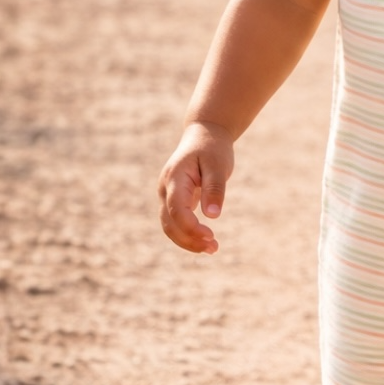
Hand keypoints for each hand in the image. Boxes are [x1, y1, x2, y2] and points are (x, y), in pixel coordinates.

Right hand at [158, 123, 233, 253]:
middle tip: (214, 248)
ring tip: (213, 249)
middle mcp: (165, 189)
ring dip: (188, 242)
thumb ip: (215, 189)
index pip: (177, 209)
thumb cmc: (213, 148)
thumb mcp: (218, 165)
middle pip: (169, 223)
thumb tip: (212, 216)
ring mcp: (166, 195)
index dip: (191, 227)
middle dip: (189, 240)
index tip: (211, 236)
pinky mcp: (174, 200)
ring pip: (169, 227)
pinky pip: (175, 223)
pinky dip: (188, 235)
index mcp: (174, 178)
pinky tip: (205, 242)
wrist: (204, 135)